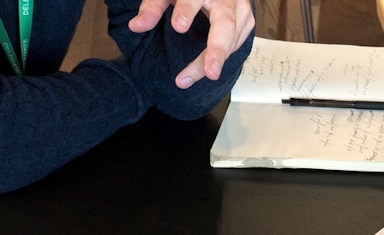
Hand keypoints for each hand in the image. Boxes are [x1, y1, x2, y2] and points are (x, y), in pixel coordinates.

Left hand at [128, 0, 255, 87]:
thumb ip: (153, 7)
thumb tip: (136, 26)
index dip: (187, 11)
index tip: (178, 26)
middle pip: (225, 25)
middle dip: (217, 50)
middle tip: (210, 73)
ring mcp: (242, 10)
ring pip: (231, 40)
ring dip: (213, 61)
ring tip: (188, 78)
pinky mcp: (247, 22)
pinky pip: (236, 44)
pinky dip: (221, 57)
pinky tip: (205, 67)